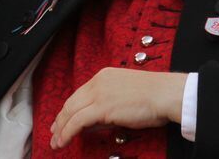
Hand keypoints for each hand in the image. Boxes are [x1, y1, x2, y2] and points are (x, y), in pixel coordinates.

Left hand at [50, 68, 186, 148]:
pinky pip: (77, 121)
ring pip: (70, 112)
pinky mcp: (101, 107)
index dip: (68, 109)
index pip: (79, 94)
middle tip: (54, 132)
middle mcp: (98, 82)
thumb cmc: (154, 96)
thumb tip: (96, 120)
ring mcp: (99, 94)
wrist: (164, 94)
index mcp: (104, 76)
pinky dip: (67, 132)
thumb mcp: (126, 94)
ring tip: (56, 142)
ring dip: (61, 129)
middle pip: (71, 102)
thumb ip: (109, 104)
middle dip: (60, 119)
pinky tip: (63, 141)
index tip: (62, 119)